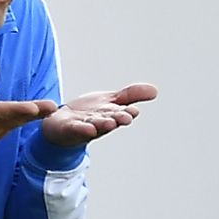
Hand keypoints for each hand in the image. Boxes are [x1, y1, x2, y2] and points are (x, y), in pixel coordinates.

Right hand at [0, 81, 56, 162]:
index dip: (15, 110)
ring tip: (53, 107)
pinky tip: (45, 111)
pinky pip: (18, 122)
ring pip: (19, 120)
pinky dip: (31, 116)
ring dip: (37, 114)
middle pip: (14, 117)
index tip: (31, 108)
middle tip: (51, 106)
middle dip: (33, 112)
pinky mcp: (0, 130)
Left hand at [42, 83, 158, 147]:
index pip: (122, 113)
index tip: (133, 111)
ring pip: (93, 126)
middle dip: (116, 119)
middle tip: (124, 117)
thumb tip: (155, 90)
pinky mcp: (68, 128)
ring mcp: (84, 126)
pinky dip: (79, 128)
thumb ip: (131, 95)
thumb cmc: (91, 114)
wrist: (63, 124)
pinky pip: (74, 128)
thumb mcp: (112, 101)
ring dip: (99, 125)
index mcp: (112, 115)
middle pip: (109, 120)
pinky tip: (84, 126)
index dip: (128, 112)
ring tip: (106, 123)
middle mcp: (100, 123)